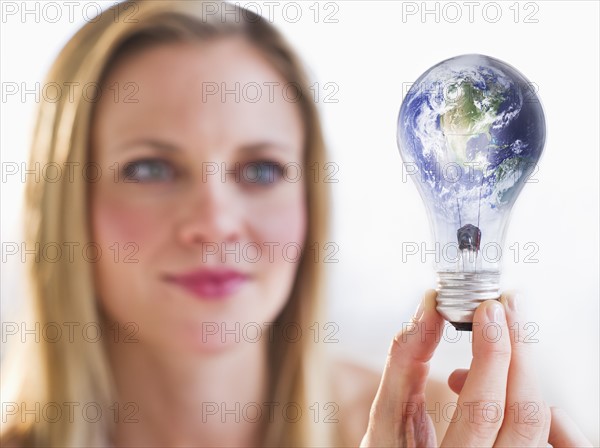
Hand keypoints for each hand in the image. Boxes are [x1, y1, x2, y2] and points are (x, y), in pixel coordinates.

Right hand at [360, 289, 592, 446]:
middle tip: (503, 307)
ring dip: (519, 370)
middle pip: (524, 413)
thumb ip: (405, 361)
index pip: (484, 408)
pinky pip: (539, 430)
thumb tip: (429, 308)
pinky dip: (522, 394)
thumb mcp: (385, 416)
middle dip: (517, 350)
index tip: (488, 310)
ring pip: (539, 422)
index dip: (492, 353)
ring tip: (490, 339)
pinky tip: (496, 380)